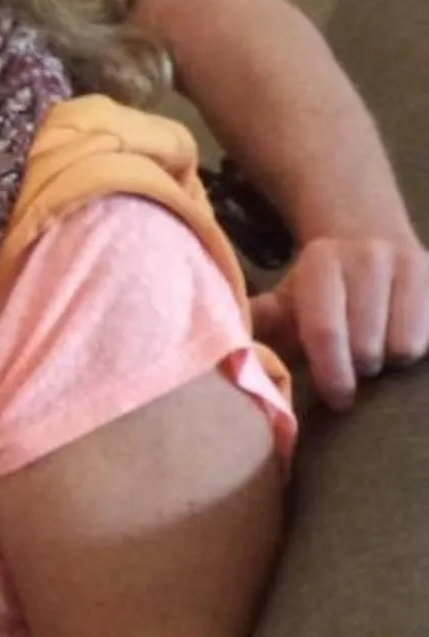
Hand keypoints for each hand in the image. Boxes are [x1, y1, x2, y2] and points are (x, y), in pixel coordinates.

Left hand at [252, 234, 428, 409]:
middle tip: (354, 370)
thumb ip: (259, 321)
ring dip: (392, 362)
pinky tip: (400, 346)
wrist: (369, 237)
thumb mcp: (287, 301)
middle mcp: (369, 255)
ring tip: (378, 354)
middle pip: (368, 345)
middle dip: (360, 369)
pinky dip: (419, 350)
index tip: (337, 400)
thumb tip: (228, 350)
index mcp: (323, 260)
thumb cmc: (322, 290)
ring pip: (407, 345)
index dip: (331, 373)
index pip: (326, 332)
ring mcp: (412, 264)